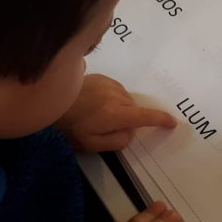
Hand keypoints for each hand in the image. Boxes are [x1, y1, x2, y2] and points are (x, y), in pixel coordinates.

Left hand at [56, 74, 175, 151]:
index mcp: (116, 114)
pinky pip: (117, 91)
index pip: (146, 117)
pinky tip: (96, 103)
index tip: (172, 122)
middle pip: (135, 110)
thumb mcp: (91, 144)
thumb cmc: (69, 126)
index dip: (161, 120)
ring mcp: (110, 84)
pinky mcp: (103, 77)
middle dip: (128, 120)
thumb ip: (116, 141)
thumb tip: (130, 133)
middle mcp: (117, 96)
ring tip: (98, 115)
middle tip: (106, 128)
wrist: (49, 98)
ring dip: (120, 108)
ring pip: (126, 100)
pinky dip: (112, 98)